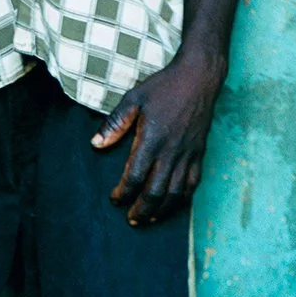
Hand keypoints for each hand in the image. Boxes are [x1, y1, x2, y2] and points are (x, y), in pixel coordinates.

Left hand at [92, 48, 227, 225]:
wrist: (199, 77)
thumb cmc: (164, 86)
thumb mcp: (133, 98)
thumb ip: (114, 124)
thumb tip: (96, 144)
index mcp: (151, 140)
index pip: (134, 177)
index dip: (122, 193)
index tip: (114, 199)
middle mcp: (170, 151)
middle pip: (155, 192)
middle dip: (141, 210)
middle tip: (131, 219)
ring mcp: (187, 154)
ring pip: (175, 193)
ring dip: (161, 211)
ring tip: (149, 219)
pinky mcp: (199, 154)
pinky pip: (192, 184)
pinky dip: (181, 199)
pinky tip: (172, 206)